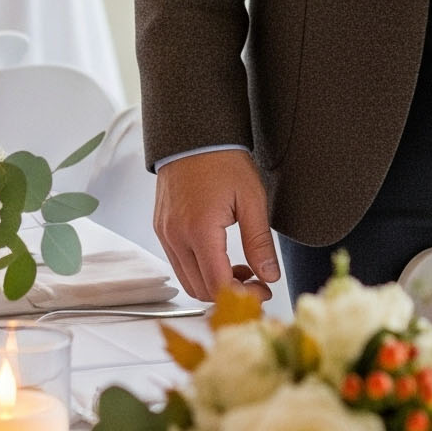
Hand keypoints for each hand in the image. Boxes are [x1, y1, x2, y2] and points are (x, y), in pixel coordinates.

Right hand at [154, 150, 280, 303]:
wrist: (193, 135)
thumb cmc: (222, 160)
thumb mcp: (251, 199)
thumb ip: (259, 242)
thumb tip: (270, 275)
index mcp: (199, 230)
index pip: (218, 284)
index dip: (243, 295)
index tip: (263, 290)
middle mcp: (176, 236)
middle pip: (200, 289)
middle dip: (230, 293)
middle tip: (257, 283)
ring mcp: (165, 234)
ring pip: (187, 280)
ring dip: (214, 283)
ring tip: (242, 269)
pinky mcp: (161, 229)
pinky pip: (179, 263)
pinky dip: (200, 270)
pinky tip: (221, 256)